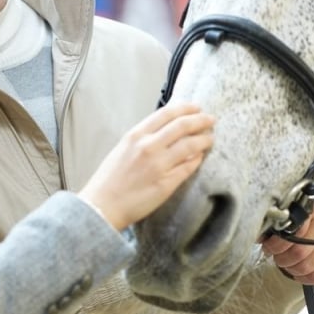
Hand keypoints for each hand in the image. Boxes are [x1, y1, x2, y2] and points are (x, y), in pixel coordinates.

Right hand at [79, 103, 213, 230]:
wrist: (102, 206)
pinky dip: (197, 159)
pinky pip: (188, 167)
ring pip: (190, 145)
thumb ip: (144, 137)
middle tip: (211, 120)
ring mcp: (159, 165)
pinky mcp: (166, 183)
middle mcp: (148, 146)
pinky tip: (201, 156)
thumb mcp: (123, 148)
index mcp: (136, 135)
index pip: (167, 113)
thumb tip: (166, 128)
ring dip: (204, 139)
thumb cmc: (110, 179)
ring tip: (210, 138)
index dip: (186, 108)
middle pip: (183, 126)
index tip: (197, 107)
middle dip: (201, 120)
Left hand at [260, 205, 313, 284]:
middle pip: (300, 251)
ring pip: (308, 265)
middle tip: (279, 259)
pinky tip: (300, 274)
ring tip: (289, 265)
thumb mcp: (279, 225)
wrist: (309, 238)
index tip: (269, 248)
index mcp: (309, 209)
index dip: (277, 244)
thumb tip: (259, 235)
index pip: (293, 229)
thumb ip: (270, 227)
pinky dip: (306, 279)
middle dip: (284, 259)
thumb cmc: (291, 231)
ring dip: (293, 269)